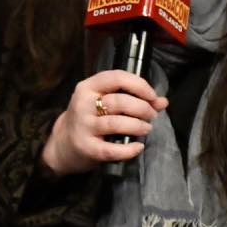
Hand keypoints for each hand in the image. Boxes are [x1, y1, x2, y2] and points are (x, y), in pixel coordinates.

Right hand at [39, 70, 169, 176]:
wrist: (63, 144)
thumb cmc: (90, 119)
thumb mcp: (105, 102)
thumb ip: (133, 98)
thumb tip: (162, 101)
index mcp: (87, 88)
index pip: (116, 77)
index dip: (139, 85)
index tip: (152, 96)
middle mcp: (82, 105)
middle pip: (119, 102)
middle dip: (142, 108)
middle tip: (151, 116)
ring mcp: (83, 127)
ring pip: (116, 123)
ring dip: (138, 126)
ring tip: (146, 129)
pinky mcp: (86, 147)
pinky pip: (111, 149)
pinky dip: (129, 149)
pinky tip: (138, 147)